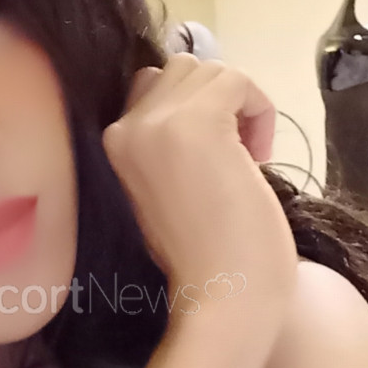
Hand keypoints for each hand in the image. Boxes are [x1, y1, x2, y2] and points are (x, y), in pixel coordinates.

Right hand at [102, 54, 297, 334]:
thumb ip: (167, 144)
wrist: (224, 298)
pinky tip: (258, 156)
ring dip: (238, 103)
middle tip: (235, 155)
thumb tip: (205, 97)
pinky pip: (237, 79)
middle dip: (215, 100)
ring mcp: (156, 123)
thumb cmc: (206, 260)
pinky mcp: (197, 122)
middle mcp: (123, 128)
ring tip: (246, 156)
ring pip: (207, 68)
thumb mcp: (167, 189)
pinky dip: (259, 108)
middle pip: (178, 70)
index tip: (213, 156)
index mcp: (109, 148)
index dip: (190, 109)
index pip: (148, 88)